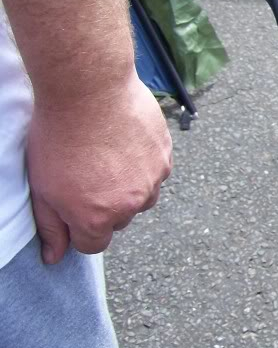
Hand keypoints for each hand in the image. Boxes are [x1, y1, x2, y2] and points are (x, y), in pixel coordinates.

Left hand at [28, 74, 172, 263]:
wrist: (89, 90)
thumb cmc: (58, 136)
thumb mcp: (41, 187)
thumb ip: (50, 226)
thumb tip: (54, 257)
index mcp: (98, 218)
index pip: (93, 244)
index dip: (79, 226)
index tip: (72, 204)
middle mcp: (131, 205)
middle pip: (119, 219)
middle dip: (105, 206)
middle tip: (88, 174)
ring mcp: (153, 179)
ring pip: (142, 195)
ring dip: (128, 185)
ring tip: (108, 157)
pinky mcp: (165, 155)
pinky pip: (156, 169)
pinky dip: (142, 162)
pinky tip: (123, 142)